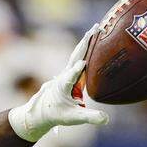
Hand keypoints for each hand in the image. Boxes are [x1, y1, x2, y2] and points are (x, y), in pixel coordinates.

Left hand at [8, 24, 108, 141]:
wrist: (40, 112)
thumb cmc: (56, 115)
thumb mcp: (73, 118)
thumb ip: (90, 118)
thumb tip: (106, 119)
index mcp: (63, 85)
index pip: (71, 76)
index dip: (77, 70)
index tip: (84, 63)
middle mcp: (64, 75)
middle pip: (76, 56)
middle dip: (86, 43)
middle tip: (96, 28)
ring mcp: (67, 72)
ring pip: (77, 53)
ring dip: (86, 41)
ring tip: (96, 28)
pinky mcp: (70, 72)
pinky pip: (79, 56)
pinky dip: (86, 47)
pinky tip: (93, 38)